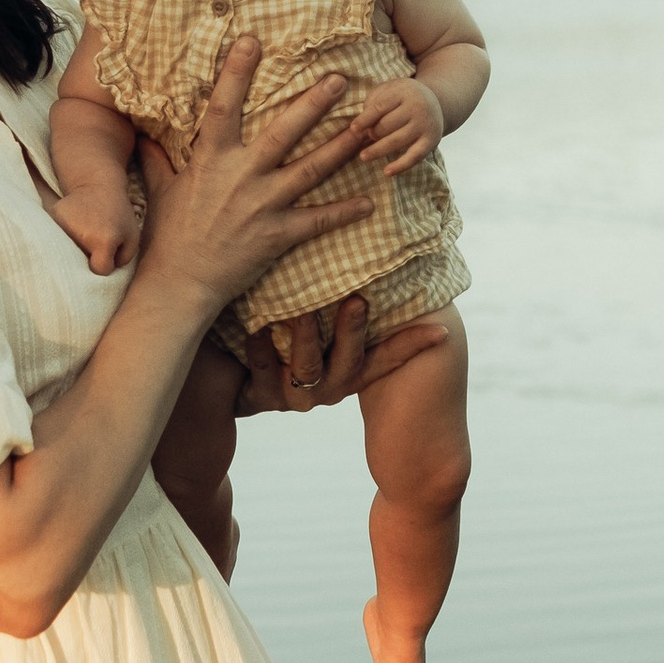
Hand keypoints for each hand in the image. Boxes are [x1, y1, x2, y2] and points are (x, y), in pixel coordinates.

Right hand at [52, 179, 139, 277]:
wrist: (98, 183)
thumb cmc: (118, 213)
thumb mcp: (132, 237)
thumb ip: (122, 261)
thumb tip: (103, 276)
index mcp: (103, 241)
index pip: (99, 270)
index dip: (105, 265)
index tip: (107, 253)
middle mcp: (80, 234)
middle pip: (79, 264)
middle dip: (87, 259)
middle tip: (93, 244)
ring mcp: (62, 225)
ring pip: (65, 253)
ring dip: (74, 248)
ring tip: (83, 234)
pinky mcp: (51, 217)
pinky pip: (54, 239)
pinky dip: (63, 238)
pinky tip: (72, 228)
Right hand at [137, 38, 376, 311]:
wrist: (179, 284)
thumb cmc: (168, 236)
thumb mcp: (160, 190)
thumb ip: (156, 158)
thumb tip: (143, 134)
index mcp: (211, 159)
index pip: (224, 106)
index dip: (237, 71)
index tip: (253, 40)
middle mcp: (241, 176)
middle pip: (283, 132)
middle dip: (313, 104)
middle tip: (340, 79)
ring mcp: (263, 205)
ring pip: (311, 169)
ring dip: (341, 146)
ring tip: (367, 127)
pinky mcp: (278, 235)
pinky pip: (317, 220)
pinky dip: (344, 212)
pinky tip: (368, 202)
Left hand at [236, 293, 448, 416]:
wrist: (223, 388)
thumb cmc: (278, 343)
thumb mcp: (315, 326)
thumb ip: (342, 303)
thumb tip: (386, 262)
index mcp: (347, 369)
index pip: (387, 356)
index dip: (413, 345)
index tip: (440, 331)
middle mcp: (326, 385)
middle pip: (348, 360)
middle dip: (352, 330)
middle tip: (356, 299)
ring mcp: (293, 396)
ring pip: (306, 369)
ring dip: (306, 338)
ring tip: (299, 310)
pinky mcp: (258, 399)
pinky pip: (261, 372)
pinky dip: (259, 349)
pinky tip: (253, 326)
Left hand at [346, 75, 444, 177]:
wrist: (436, 102)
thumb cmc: (403, 98)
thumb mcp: (389, 90)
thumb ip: (373, 101)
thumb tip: (360, 125)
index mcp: (404, 92)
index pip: (380, 107)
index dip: (365, 119)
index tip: (353, 129)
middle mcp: (417, 107)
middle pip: (387, 125)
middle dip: (373, 133)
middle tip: (366, 137)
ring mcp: (425, 124)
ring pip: (397, 141)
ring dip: (378, 150)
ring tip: (363, 157)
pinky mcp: (432, 140)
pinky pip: (414, 156)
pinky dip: (400, 166)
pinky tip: (387, 172)